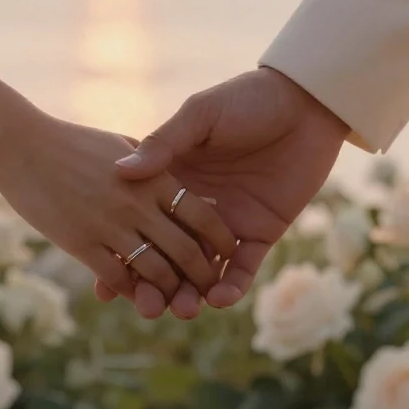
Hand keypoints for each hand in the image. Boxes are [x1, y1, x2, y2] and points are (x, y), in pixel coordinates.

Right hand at [0, 112, 235, 318]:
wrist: (19, 141)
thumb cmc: (69, 140)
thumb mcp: (120, 142)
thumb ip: (150, 161)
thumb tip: (173, 180)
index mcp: (154, 176)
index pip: (201, 215)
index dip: (218, 240)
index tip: (224, 256)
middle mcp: (138, 202)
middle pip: (186, 250)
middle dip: (202, 276)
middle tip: (206, 291)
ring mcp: (109, 223)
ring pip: (156, 271)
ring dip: (171, 293)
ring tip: (177, 305)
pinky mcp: (81, 242)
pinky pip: (118, 277)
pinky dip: (133, 292)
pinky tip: (137, 297)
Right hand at [96, 68, 349, 317]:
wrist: (305, 101)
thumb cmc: (246, 99)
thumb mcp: (200, 116)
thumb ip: (164, 144)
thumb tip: (121, 172)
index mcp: (173, 180)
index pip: (142, 225)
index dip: (124, 255)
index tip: (104, 286)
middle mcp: (197, 207)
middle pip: (169, 256)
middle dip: (157, 285)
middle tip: (147, 308)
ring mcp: (229, 222)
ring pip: (204, 269)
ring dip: (192, 293)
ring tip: (183, 310)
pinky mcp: (262, 231)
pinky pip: (244, 266)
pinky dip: (232, 285)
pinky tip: (219, 299)